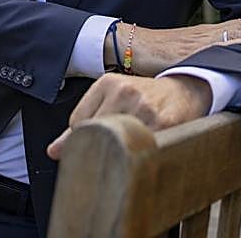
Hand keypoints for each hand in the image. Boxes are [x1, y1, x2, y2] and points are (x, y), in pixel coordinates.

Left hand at [47, 74, 211, 159]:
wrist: (187, 90)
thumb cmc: (146, 98)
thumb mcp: (112, 99)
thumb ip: (82, 124)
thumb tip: (53, 151)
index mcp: (106, 83)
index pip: (76, 123)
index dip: (88, 137)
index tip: (102, 138)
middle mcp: (123, 91)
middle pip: (94, 133)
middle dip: (101, 147)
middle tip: (114, 150)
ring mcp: (143, 107)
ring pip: (115, 143)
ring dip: (121, 153)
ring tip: (131, 148)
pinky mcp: (162, 122)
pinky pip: (140, 149)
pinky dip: (138, 156)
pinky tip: (144, 151)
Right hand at [111, 16, 240, 75]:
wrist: (129, 45)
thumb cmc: (151, 55)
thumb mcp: (181, 57)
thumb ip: (199, 61)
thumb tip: (214, 72)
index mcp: (205, 34)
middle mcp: (207, 33)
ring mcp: (201, 40)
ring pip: (239, 33)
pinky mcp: (193, 49)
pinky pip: (222, 45)